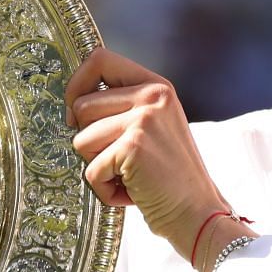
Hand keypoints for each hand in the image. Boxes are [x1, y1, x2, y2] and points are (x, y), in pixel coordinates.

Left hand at [65, 47, 228, 265]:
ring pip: (80, 140)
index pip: (99, 59)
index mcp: (157, 86)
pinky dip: (105, 191)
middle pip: (81, 106)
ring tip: (129, 177)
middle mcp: (152, 95)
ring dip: (97, 168)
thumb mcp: (154, 127)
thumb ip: (123, 107)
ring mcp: (143, 119)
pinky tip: (133, 193)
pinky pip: (91, 171)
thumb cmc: (169, 178)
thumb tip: (72, 105)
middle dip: (89, 142)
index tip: (76, 114)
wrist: (199, 213)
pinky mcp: (133, 146)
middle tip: (120, 161)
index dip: (77, 85)